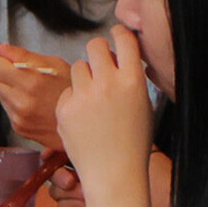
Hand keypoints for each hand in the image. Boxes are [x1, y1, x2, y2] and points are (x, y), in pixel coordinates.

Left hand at [0, 46, 76, 152]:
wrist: (87, 124)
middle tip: (12, 70)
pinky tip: (34, 101)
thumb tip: (1, 49)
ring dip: (8, 88)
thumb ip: (25, 56)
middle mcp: (20, 101)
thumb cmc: (74, 91)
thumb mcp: (56, 64)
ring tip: (31, 89)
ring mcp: (17, 116)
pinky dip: (16, 102)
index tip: (5, 59)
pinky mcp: (18, 127)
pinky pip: (7, 108)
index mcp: (30, 82)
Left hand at [55, 24, 159, 206]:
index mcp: (133, 81)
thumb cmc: (133, 141)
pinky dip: (72, 99)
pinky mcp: (64, 108)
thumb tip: (118, 58)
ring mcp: (84, 96)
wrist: (115, 172)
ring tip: (92, 98)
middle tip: (99, 62)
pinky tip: (83, 117)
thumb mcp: (142, 105)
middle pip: (95, 46)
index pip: (124, 39)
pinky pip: (67, 91)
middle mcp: (108, 83)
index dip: (119, 34)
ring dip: (84, 76)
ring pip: (78, 67)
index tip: (115, 35)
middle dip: (97, 52)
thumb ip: (129, 79)